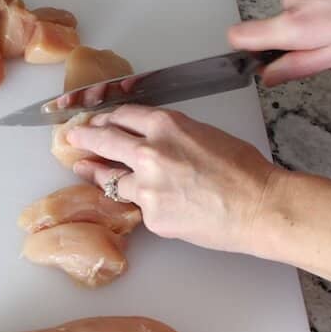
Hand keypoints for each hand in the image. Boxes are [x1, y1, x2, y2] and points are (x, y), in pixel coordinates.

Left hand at [67, 105, 276, 252]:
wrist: (258, 206)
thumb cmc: (243, 168)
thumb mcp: (204, 134)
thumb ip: (171, 135)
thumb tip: (149, 139)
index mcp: (166, 125)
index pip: (123, 115)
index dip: (106, 118)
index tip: (97, 121)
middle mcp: (149, 152)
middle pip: (104, 140)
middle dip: (84, 137)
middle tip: (72, 138)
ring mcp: (147, 187)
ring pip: (111, 179)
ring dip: (96, 172)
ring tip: (83, 168)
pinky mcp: (151, 215)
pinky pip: (137, 206)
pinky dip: (139, 202)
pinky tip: (144, 201)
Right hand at [228, 0, 330, 84]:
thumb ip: (298, 66)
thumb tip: (268, 76)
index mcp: (293, 26)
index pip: (240, 36)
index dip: (246, 50)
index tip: (260, 58)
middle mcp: (292, 0)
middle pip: (281, 30)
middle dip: (307, 42)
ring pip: (302, 14)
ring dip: (324, 24)